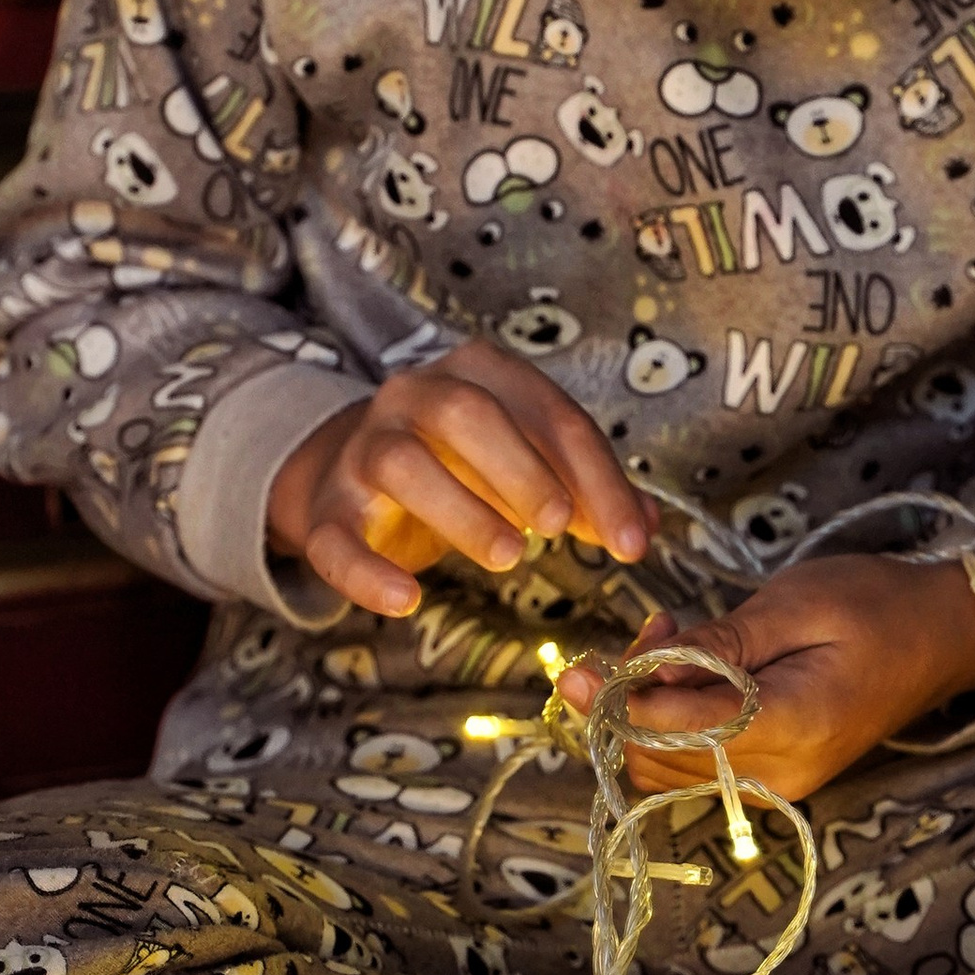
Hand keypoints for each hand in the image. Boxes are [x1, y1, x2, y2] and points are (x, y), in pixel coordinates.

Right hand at [265, 343, 650, 618]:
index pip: (546, 411)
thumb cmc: (460, 462)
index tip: (632, 541)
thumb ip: (584, 489)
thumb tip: (647, 527)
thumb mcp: (526, 462)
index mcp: (476, 374)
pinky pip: (336, 539)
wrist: (352, 470)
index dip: (596, 477)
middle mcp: (412, 396)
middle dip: (521, 468)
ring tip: (511, 556)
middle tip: (561, 525)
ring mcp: (363, 449)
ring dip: (460, 509)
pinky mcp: (328, 509)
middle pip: (463, 412)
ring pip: (401, 463)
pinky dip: (367, 573)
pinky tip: (406, 601)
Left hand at [554, 554, 974, 804]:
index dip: (620, 701)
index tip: (582, 662)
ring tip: (669, 641)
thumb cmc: (875, 605)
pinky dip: (671, 722)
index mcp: (794, 728)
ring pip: (667, 772)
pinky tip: (689, 670)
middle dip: (628, 702)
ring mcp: (777, 786)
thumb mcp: (793, 604)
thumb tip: (642, 673)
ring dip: (645, 711)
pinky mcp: (772, 778)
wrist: (941, 637)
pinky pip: (695, 766)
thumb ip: (718, 647)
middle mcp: (781, 776)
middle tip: (645, 632)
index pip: (677, 734)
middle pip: (660, 763)